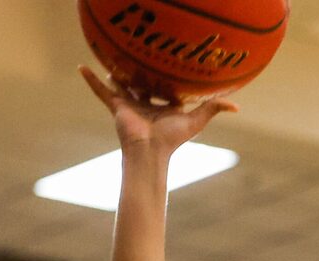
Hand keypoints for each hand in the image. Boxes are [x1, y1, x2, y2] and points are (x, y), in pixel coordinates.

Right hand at [80, 65, 235, 152]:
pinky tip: (81, 68)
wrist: (150, 153)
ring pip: (121, 80)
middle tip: (140, 49)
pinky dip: (91, 80)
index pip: (164, 85)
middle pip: (142, 80)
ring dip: (115, 69)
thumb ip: (214, 108)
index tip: (169, 59)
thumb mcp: (196, 119)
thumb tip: (237, 107)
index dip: (168, 74)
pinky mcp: (116, 105)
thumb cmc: (172, 140)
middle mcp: (145, 102)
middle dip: (141, 68)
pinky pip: (101, 90)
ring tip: (110, 52)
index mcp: (162, 105)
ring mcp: (129, 103)